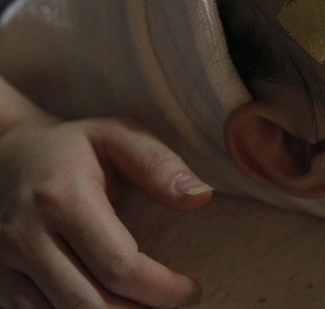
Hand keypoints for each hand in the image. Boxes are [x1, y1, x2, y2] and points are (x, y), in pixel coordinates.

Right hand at [0, 115, 212, 307]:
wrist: (6, 152)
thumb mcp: (118, 135)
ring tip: (147, 308)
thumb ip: (159, 164)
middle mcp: (26, 238)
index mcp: (62, 199)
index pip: (120, 266)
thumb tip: (201, 196)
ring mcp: (5, 265)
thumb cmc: (75, 146)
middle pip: (91, 305)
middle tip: (175, 306)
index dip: (163, 288)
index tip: (192, 290)